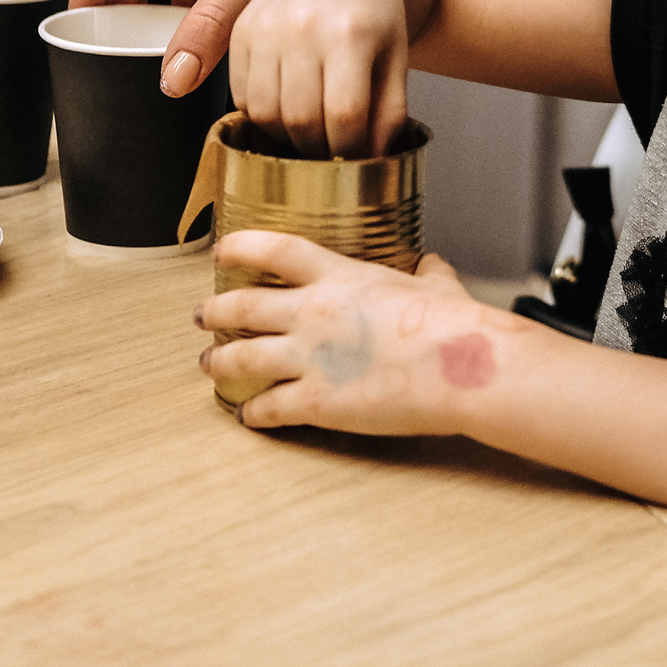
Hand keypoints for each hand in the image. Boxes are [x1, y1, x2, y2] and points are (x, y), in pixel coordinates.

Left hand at [196, 233, 513, 436]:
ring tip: (208, 365)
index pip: (273, 249)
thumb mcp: (439, 286)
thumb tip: (432, 265)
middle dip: (213, 311)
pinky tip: (248, 418)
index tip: (221, 251)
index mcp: (340, 276)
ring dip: (218, 362)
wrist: (465, 368)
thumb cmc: (455, 325)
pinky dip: (252, 415)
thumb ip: (428, 274)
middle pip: (241, 306)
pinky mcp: (317, 402)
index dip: (239, 247)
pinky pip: (269, 409)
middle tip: (201, 316)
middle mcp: (312, 312)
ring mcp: (310, 358)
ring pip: (240, 358)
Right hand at [228, 0, 410, 156]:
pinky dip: (261, 115)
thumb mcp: (395, 57)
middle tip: (329, 153)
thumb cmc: (374, 10)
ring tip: (307, 133)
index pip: (345, 115)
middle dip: (317, 150)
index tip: (354, 159)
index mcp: (352, 32)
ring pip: (265, 114)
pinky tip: (284, 108)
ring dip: (286, 137)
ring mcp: (268, 25)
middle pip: (301, 120)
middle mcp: (305, 25)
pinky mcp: (242, 29)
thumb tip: (373, 162)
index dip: (349, 149)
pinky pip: (241, 95)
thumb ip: (389, 112)